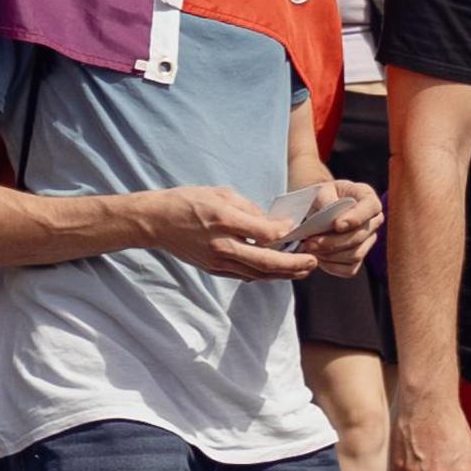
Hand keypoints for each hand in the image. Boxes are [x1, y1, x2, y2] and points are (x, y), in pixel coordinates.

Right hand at [146, 185, 317, 280]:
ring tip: (304, 270)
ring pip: (258, 274)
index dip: (284, 233)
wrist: (156, 222)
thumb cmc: (188, 202)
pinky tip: (280, 271)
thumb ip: (250, 209)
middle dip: (294, 264)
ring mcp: (217, 261)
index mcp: (223, 220)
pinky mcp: (214, 269)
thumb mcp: (221, 194)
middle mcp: (221, 245)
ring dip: (284, 274)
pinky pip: (245, 276)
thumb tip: (276, 224)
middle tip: (314, 261)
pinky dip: (265, 275)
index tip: (297, 229)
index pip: (263, 233)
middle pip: (265, 262)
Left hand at [304, 178, 382, 275]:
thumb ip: (326, 199)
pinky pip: (350, 269)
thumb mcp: (322, 191)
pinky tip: (319, 257)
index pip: (370, 208)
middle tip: (311, 242)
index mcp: (368, 198)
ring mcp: (368, 240)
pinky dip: (332, 266)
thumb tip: (330, 216)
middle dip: (334, 242)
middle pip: (360, 236)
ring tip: (311, 248)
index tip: (337, 225)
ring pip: (355, 255)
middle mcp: (373, 220)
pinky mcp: (359, 257)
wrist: (319, 208)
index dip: (356, 218)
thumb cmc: (324, 196)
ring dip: (330, 255)